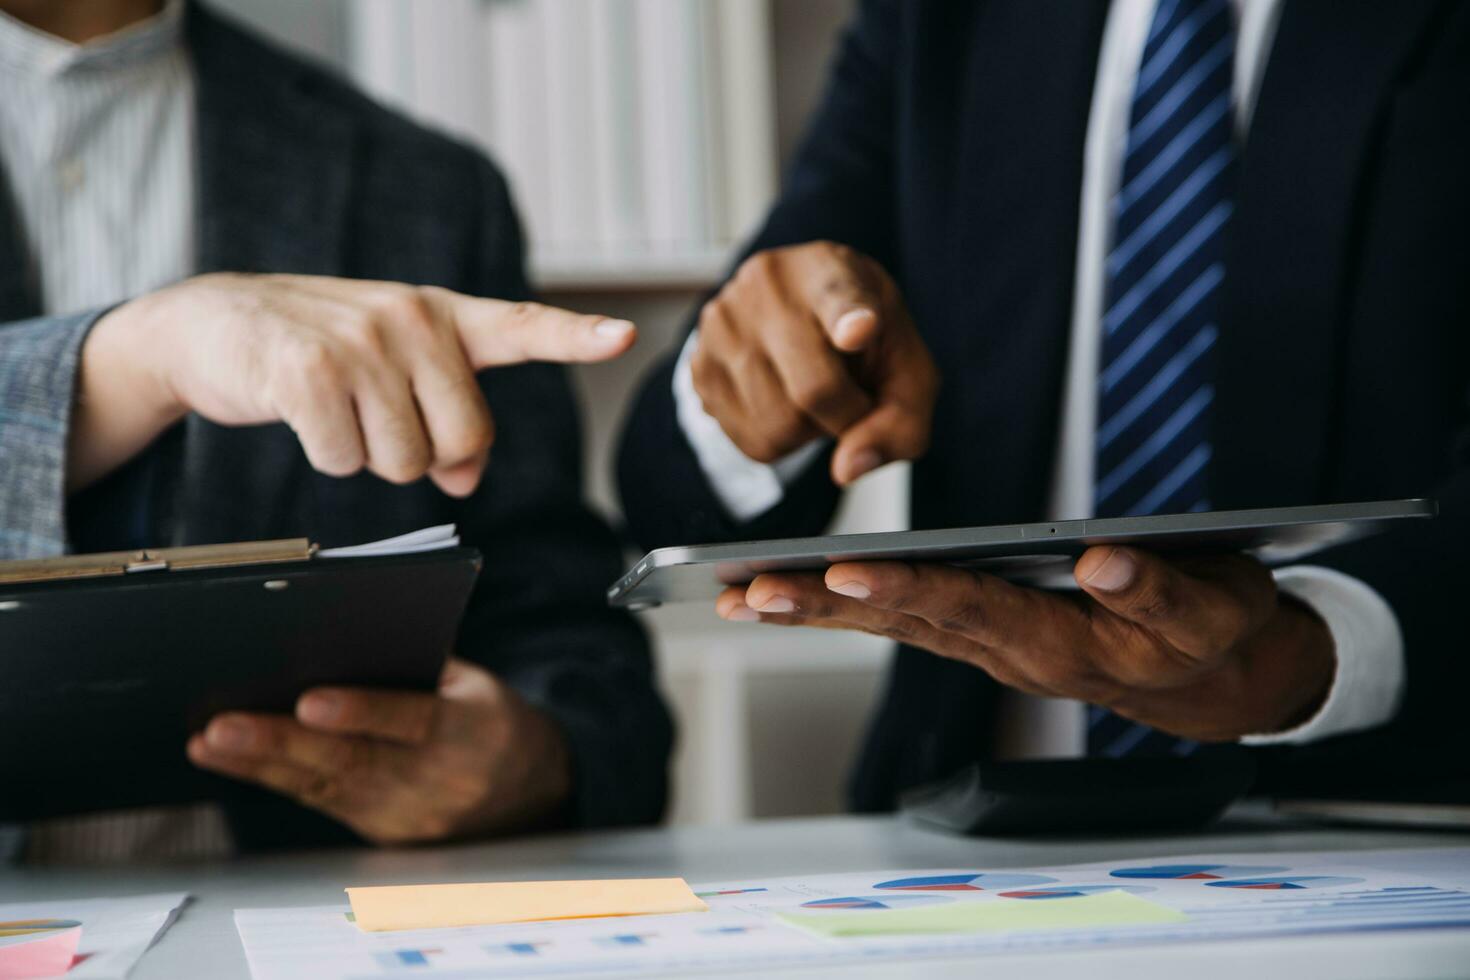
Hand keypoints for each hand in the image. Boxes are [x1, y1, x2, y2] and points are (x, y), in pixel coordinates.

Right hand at [71, 273, 635, 493]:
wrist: (214, 323)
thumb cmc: (322, 352)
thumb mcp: (395, 371)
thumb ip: (448, 413)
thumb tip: (465, 479)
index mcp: (443, 316)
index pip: (522, 325)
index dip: (575, 335)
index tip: (622, 336)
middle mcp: (410, 320)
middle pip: (463, 439)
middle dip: (425, 454)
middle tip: (378, 417)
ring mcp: (361, 342)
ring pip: (406, 462)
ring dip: (370, 456)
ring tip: (337, 408)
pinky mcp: (310, 372)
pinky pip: (347, 462)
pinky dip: (326, 456)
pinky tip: (303, 414)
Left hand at [187, 658, 570, 843]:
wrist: (530, 795)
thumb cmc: (488, 720)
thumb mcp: (474, 685)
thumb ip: (417, 669)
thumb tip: (336, 640)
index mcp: (473, 732)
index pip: (414, 721)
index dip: (361, 712)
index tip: (309, 701)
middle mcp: (439, 782)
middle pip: (353, 762)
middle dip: (282, 744)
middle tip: (224, 726)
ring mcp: (408, 817)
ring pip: (325, 787)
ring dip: (260, 764)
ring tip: (209, 741)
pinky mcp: (381, 835)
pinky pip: (320, 803)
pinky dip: (272, 779)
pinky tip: (231, 760)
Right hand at [692, 241, 938, 484]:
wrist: (799, 315)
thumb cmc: (864, 345)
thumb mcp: (906, 371)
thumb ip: (900, 422)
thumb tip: (846, 470)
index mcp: (833, 272)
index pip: (840, 295)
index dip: (851, 317)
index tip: (861, 329)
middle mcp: (770, 286)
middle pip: (815, 390)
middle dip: (847, 418)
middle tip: (854, 402)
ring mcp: (725, 323)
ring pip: (778, 425)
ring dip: (810, 432)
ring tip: (815, 394)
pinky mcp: (699, 363)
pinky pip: (749, 439)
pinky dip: (780, 441)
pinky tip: (785, 403)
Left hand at [717, 548, 1335, 740]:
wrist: (1203, 679)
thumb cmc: (1208, 634)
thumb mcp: (1212, 611)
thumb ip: (1161, 593)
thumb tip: (1102, 562)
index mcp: (1057, 645)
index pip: (969, 611)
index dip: (908, 592)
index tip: (843, 574)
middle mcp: (1005, 653)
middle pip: (902, 624)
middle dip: (821, 609)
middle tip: (745, 594)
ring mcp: (984, 647)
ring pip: (887, 628)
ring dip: (811, 613)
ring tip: (734, 597)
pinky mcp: (975, 634)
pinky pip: (897, 621)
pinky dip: (837, 609)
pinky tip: (786, 594)